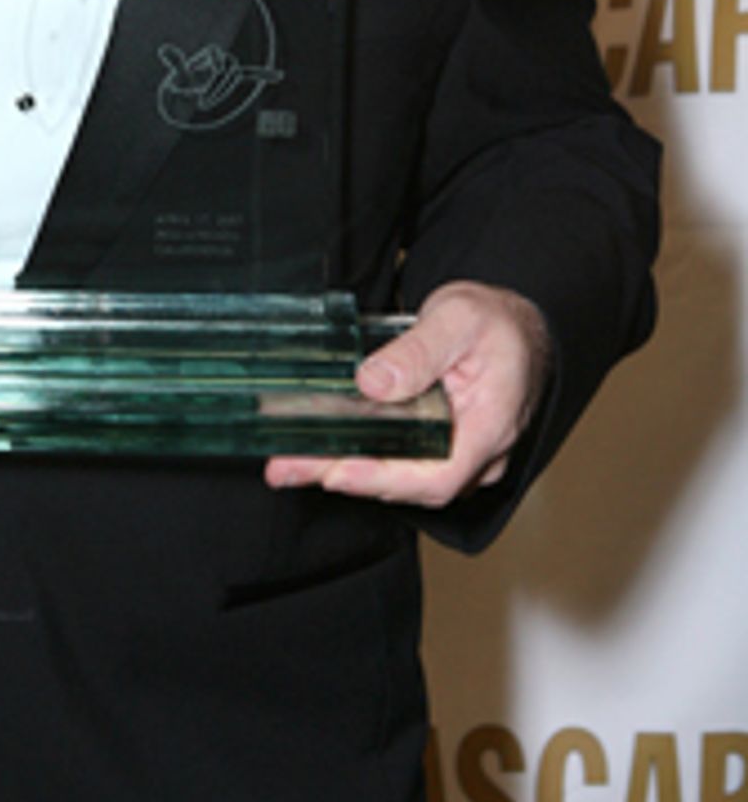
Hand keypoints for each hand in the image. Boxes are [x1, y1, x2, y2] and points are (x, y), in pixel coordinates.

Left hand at [263, 281, 551, 507]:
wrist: (514, 322)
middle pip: (409, 483)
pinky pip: (402, 461)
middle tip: (287, 467)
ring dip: (344, 470)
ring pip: (401, 476)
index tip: (337, 472)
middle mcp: (479, 453)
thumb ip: (417, 351)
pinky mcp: (442, 445)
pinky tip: (323, 449)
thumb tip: (373, 382)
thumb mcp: (457, 318)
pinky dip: (362, 457)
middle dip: (345, 477)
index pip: (438, 475)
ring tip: (291, 462)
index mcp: (490, 426)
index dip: (384, 480)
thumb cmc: (496, 321)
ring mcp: (461, 454)